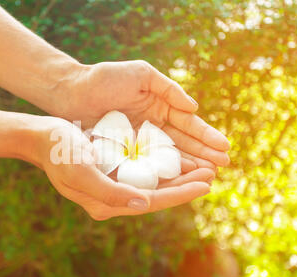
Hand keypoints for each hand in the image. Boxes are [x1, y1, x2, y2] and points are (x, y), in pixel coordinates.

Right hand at [26, 116, 213, 220]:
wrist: (42, 137)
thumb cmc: (59, 153)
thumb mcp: (82, 171)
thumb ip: (111, 192)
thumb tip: (145, 202)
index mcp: (106, 203)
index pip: (152, 202)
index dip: (181, 194)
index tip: (206, 183)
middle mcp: (114, 197)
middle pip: (158, 194)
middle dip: (185, 184)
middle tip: (212, 171)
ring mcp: (114, 184)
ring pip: (154, 182)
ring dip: (178, 174)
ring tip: (202, 164)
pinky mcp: (114, 170)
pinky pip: (144, 170)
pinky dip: (163, 164)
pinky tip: (177, 155)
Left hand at [60, 60, 229, 171]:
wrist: (72, 91)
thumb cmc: (105, 78)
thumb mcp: (141, 75)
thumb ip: (169, 89)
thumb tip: (194, 109)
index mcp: (159, 106)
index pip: (188, 124)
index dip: (206, 136)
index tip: (225, 148)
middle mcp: (152, 126)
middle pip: (182, 143)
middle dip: (203, 154)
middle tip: (223, 168)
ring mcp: (139, 141)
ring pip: (168, 156)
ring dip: (188, 166)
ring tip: (208, 176)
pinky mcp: (124, 153)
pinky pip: (147, 164)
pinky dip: (163, 172)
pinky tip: (179, 180)